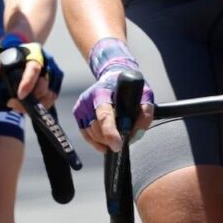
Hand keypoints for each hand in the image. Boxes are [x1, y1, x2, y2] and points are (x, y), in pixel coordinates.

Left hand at [0, 35, 63, 112]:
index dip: (28, 83)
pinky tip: (29, 106)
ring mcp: (53, 72)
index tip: (20, 95)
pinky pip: (52, 97)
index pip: (35, 69)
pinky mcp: (55, 82)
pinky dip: (42, 105)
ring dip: (36, 104)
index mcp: (34, 53)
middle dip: (30, 99)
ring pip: (50, 94)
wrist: (20, 49)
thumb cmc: (7, 52)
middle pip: (44, 85)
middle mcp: (47, 62)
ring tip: (20, 107)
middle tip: (13, 103)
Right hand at [72, 38, 154, 153]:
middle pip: (97, 128)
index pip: (104, 116)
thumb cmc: (128, 87)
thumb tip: (136, 133)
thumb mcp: (144, 94)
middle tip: (124, 138)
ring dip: (105, 140)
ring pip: (92, 134)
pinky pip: (87, 135)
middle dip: (111, 138)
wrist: (113, 77)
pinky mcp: (78, 113)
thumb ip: (145, 112)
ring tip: (117, 135)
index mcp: (102, 92)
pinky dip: (97, 142)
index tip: (117, 145)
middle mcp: (88, 99)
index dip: (110, 132)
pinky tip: (106, 142)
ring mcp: (81, 107)